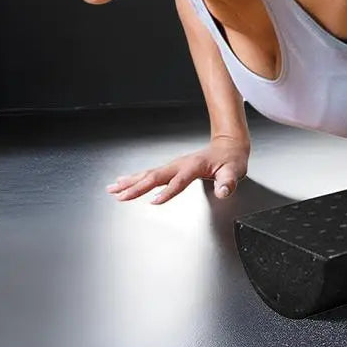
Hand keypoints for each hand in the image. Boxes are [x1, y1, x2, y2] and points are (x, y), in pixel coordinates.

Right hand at [106, 136, 249, 204]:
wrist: (228, 145)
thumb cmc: (231, 159)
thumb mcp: (234, 170)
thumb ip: (229, 181)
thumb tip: (224, 191)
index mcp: (194, 166)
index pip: (178, 181)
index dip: (167, 192)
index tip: (153, 201)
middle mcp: (180, 164)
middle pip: (155, 176)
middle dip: (137, 187)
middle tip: (119, 195)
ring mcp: (174, 165)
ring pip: (148, 174)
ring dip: (130, 182)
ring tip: (112, 189)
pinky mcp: (171, 167)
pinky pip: (149, 173)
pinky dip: (134, 178)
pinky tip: (122, 182)